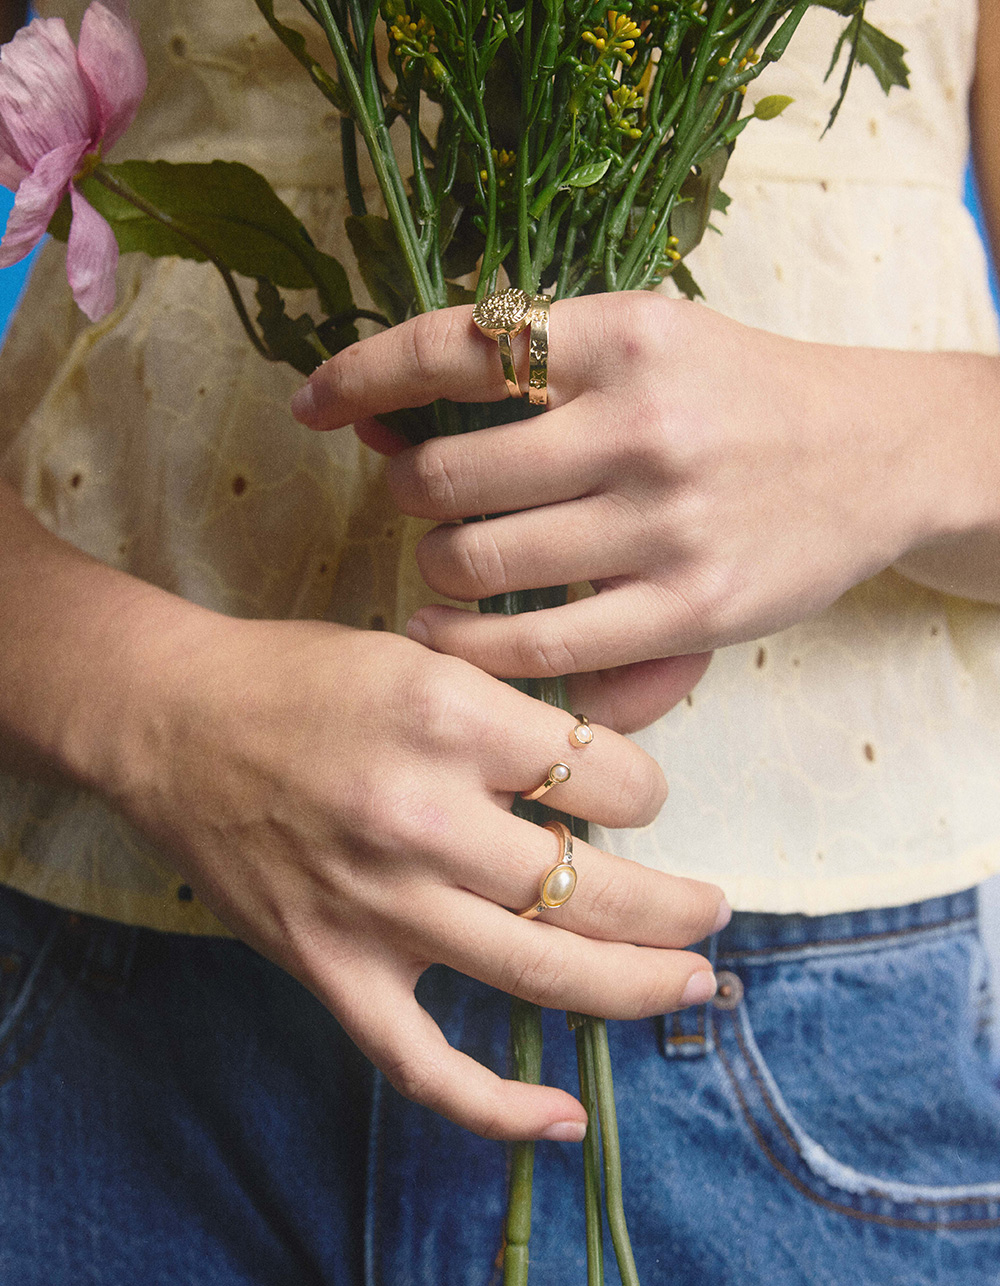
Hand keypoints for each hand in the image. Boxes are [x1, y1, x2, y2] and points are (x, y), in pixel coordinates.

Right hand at [102, 608, 727, 1140]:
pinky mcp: (330, 966)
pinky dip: (497, 1105)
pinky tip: (565, 1115)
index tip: (639, 798)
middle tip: (712, 911)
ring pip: (541, 971)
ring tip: (693, 982)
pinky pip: (423, 1063)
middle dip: (676, 906)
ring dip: (636, 986)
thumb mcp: (419, 654)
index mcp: (448, 717)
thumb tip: (609, 764)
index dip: (645, 789)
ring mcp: (375, 904)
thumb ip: (512, 709)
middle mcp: (420, 815)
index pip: (604, 775)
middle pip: (594, 887)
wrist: (171, 718)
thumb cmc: (298, 675)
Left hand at [291, 292, 961, 690]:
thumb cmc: (741, 396)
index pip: (454, 345)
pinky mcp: (688, 612)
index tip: (313, 404)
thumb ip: (534, 373)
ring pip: (478, 565)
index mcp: (623, 335)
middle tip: (423, 504)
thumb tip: (388, 421)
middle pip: (447, 476)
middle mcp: (641, 424)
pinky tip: (451, 636)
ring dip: (435, 572)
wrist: (878, 454)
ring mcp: (665, 525)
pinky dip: (471, 647)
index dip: (362, 376)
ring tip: (447, 570)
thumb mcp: (649, 342)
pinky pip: (538, 646)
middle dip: (408, 494)